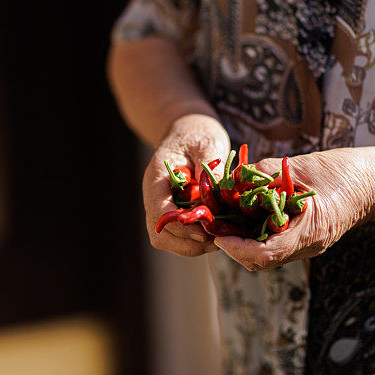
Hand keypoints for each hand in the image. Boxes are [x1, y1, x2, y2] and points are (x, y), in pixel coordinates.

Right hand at [143, 114, 229, 256]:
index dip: (181, 226)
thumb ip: (210, 168)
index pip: (159, 211)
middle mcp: (154, 196)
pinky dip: (196, 241)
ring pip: (168, 240)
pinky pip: (179, 237)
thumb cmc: (197, 132)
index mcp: (157, 177)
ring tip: (220, 238)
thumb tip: (216, 194)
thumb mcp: (207, 143)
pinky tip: (217, 232)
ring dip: (193, 245)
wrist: (190, 129)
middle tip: (217, 239)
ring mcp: (162, 206)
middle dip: (188, 242)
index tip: (206, 230)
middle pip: (159, 234)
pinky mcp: (174, 212)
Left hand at [213, 147, 374, 270]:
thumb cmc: (347, 172)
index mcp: (310, 232)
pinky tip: (243, 213)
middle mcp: (307, 245)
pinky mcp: (304, 237)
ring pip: (265, 254)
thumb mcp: (305, 167)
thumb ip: (268, 172)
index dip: (237, 248)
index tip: (218, 235)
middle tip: (211, 225)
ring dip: (241, 240)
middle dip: (233, 245)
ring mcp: (306, 244)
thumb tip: (233, 178)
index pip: (266, 254)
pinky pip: (274, 242)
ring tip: (222, 219)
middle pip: (261, 260)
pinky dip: (255, 232)